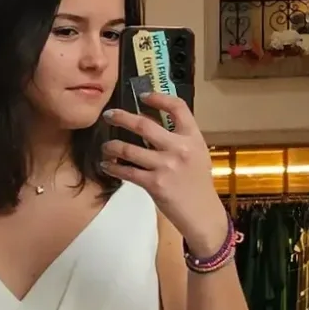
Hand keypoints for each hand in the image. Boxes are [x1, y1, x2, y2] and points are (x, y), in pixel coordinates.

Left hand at [100, 95, 229, 255]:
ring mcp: (166, 166)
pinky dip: (113, 167)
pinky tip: (107, 165)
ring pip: (129, 149)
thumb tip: (151, 124)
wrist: (203, 213)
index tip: (142, 96)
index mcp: (193, 137)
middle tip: (109, 115)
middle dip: (121, 117)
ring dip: (112, 146)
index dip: (158, 98)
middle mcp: (179, 148)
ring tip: (106, 146)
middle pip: (144, 124)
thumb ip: (179, 139)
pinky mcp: (155, 184)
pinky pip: (127, 172)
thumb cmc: (198, 183)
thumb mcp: (197, 154)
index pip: (177, 107)